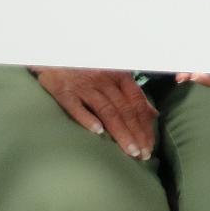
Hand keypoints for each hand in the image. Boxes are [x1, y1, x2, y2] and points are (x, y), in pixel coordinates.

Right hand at [33, 67, 157, 159]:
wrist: (56, 55)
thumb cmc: (89, 68)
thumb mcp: (114, 76)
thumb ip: (133, 95)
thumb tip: (153, 114)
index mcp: (119, 76)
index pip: (136, 103)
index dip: (145, 125)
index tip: (149, 145)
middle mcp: (104, 80)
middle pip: (124, 110)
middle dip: (136, 133)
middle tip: (143, 154)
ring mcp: (84, 86)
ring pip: (106, 111)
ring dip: (120, 132)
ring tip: (130, 151)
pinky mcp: (63, 91)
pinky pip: (76, 105)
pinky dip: (87, 118)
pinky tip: (97, 132)